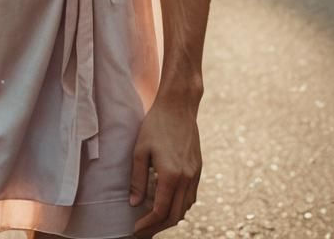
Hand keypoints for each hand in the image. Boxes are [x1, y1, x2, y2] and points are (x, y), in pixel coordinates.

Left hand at [128, 99, 201, 236]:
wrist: (179, 106)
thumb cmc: (156, 125)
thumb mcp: (140, 150)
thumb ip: (137, 179)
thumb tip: (134, 203)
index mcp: (171, 175)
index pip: (160, 211)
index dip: (147, 223)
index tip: (136, 229)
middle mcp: (186, 178)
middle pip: (174, 215)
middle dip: (158, 227)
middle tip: (143, 231)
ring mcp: (195, 174)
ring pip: (185, 208)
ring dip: (170, 218)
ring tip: (154, 221)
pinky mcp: (198, 169)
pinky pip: (191, 197)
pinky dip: (180, 206)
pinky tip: (169, 204)